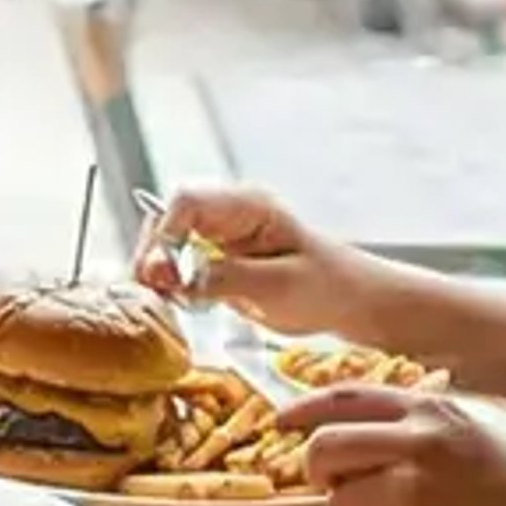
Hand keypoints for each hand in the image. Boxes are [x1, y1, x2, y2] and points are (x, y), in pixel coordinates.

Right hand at [134, 184, 369, 337]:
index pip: (187, 202)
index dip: (165, 233)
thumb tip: (179, 280)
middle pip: (166, 220)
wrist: (351, 303)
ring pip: (165, 242)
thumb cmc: (328, 288)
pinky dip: (168, 284)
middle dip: (153, 254)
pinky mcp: (216, 261)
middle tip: (155, 293)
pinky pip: (177, 265)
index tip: (162, 273)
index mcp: (248, 205)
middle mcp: (227, 214)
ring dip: (156, 271)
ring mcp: (219, 237)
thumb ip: (227, 278)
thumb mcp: (280, 286)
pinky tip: (176, 303)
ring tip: (166, 300)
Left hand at [280, 385, 505, 505]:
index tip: (277, 422)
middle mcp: (422, 441)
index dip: (302, 410)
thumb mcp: (475, 432)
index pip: (344, 398)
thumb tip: (351, 423)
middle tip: (344, 491)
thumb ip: (420, 423)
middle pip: (324, 449)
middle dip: (322, 476)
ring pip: (339, 504)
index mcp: (433, 410)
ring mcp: (420, 489)